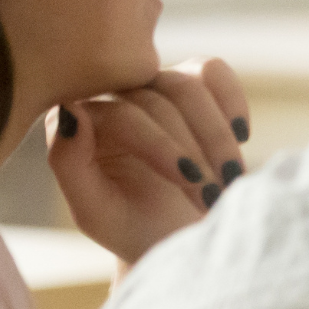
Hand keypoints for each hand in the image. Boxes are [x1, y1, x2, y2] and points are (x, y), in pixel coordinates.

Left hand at [47, 57, 251, 266]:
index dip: (163, 145)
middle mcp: (110, 97)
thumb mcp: (97, 212)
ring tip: (230, 179)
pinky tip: (239, 137)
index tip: (194, 182)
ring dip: (218, 135)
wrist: (181, 236)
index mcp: (78, 125)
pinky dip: (232, 102)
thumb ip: (68, 163)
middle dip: (196, 148)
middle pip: (160, 99)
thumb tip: (72, 109)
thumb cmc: (137, 230)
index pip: (123, 115)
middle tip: (215, 195)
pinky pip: (214, 71)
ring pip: (190, 84)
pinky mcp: (191, 81)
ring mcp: (152, 86)